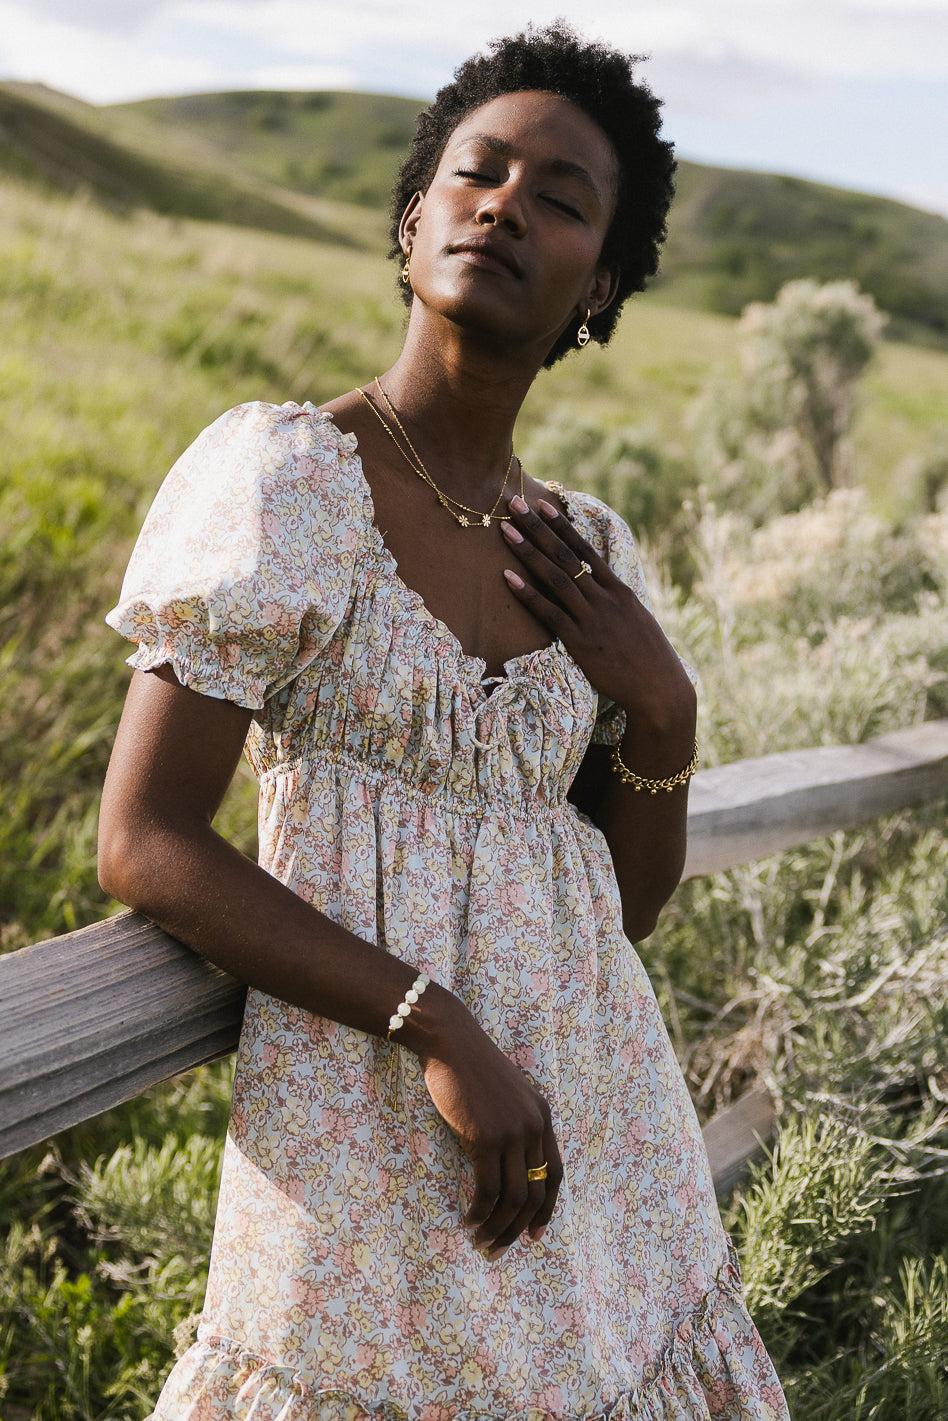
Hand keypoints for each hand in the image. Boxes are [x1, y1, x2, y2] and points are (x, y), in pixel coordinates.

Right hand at [413, 992, 562, 1259]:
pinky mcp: (485, 1138)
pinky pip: (487, 1190)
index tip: (535, 1234)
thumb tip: (508, 1167)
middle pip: (536, 1192)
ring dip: (499, 1228)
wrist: (450, 1041)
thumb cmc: (471, 1067)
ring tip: (482, 1242)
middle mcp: (534, 1126)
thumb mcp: (506, 1095)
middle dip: (519, 1227)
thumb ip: (514, 1124)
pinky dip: (479, 1212)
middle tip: (500, 1250)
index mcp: (543, 1116)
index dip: (547, 1209)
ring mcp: (512, 1133)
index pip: (556, 1174)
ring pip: (514, 1198)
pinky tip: (468, 1221)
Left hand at [501, 494, 694, 742]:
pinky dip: (528, 594)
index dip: (562, 526)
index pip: (585, 549)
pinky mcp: (580, 642)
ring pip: (555, 577)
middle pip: (565, 555)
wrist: (660, 688)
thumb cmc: (648, 657)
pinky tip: (507, 577)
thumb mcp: (635, 620)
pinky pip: (549, 613)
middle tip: (514, 503)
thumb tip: (599, 588)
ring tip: (506, 531)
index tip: (544, 504)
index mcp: (619, 590)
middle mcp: (605, 598)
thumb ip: (615, 602)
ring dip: (528, 552)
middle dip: (538, 528)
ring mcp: (592, 618)